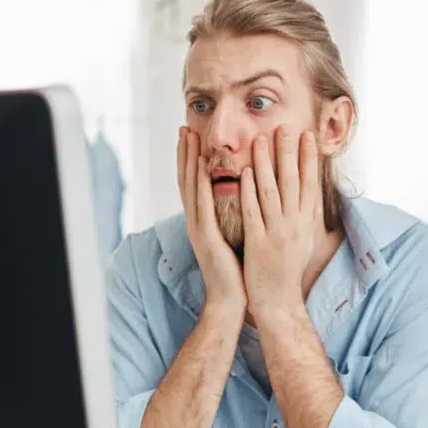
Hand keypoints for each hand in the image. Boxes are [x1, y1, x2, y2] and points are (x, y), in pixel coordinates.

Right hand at [177, 127, 246, 316]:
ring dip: (190, 162)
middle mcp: (196, 221)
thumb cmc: (236, 271)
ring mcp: (198, 229)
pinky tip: (204, 168)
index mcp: (203, 221)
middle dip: (186, 153)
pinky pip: (204, 207)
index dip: (191, 159)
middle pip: (188, 180)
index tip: (192, 135)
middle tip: (186, 127)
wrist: (230, 300)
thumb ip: (231, 215)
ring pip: (191, 188)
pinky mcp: (207, 239)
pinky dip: (203, 186)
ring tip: (190, 138)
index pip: (195, 183)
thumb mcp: (232, 236)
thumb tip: (241, 196)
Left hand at [239, 125, 319, 318]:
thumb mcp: (304, 240)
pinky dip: (250, 191)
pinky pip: (253, 212)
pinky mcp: (258, 243)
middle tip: (283, 126)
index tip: (306, 135)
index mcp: (306, 223)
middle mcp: (294, 225)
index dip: (309, 158)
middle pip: (292, 181)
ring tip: (259, 139)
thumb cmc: (288, 271)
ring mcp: (276, 233)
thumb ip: (305, 216)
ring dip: (266, 163)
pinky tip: (245, 172)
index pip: (309, 183)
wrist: (279, 302)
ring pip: (271, 192)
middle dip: (288, 152)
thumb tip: (311, 193)